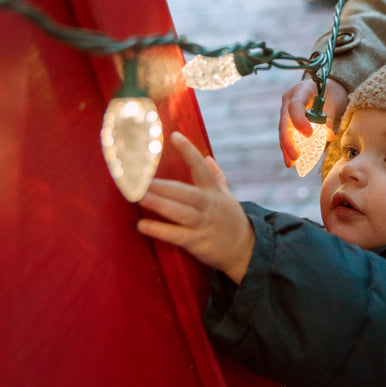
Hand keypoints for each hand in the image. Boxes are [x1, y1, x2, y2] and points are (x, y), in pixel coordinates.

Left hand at [137, 132, 253, 283]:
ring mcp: (203, 224)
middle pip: (185, 192)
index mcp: (214, 191)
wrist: (244, 249)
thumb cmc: (230, 219)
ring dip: (159, 204)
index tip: (175, 136)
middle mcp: (209, 205)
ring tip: (140, 197)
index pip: (201, 167)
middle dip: (163, 185)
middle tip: (141, 179)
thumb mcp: (226, 196)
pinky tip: (143, 225)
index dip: (189, 151)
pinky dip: (159, 230)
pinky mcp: (197, 242)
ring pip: (180, 212)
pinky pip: (176, 235)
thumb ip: (217, 176)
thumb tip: (208, 158)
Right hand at [279, 77, 347, 166]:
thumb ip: (330, 118)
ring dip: (286, 147)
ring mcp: (286, 110)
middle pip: (285, 121)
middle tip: (295, 156)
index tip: (309, 134)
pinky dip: (289, 147)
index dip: (299, 120)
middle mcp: (289, 99)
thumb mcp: (334, 102)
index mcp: (301, 90)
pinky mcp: (288, 119)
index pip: (295, 105)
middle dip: (288, 140)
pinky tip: (291, 161)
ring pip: (283, 130)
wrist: (326, 86)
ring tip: (290, 163)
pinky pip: (287, 134)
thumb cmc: (331, 92)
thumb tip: (329, 136)